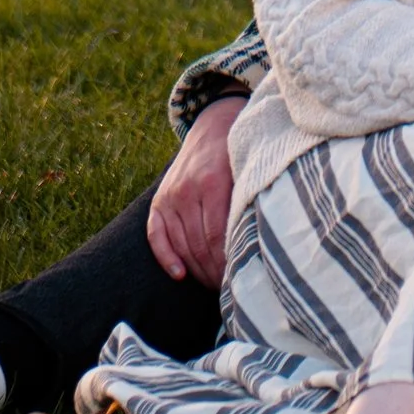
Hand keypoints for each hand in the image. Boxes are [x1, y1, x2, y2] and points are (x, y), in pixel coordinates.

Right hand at [146, 93, 239, 285]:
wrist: (214, 124)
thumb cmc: (239, 154)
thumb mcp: (248, 171)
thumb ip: (249, 203)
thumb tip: (258, 245)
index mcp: (212, 182)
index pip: (217, 236)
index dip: (226, 263)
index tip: (239, 280)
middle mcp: (187, 189)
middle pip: (199, 245)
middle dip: (214, 272)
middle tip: (229, 289)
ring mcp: (170, 195)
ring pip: (181, 244)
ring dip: (197, 270)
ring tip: (214, 284)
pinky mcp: (159, 200)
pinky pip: (156, 235)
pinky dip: (166, 257)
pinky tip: (179, 274)